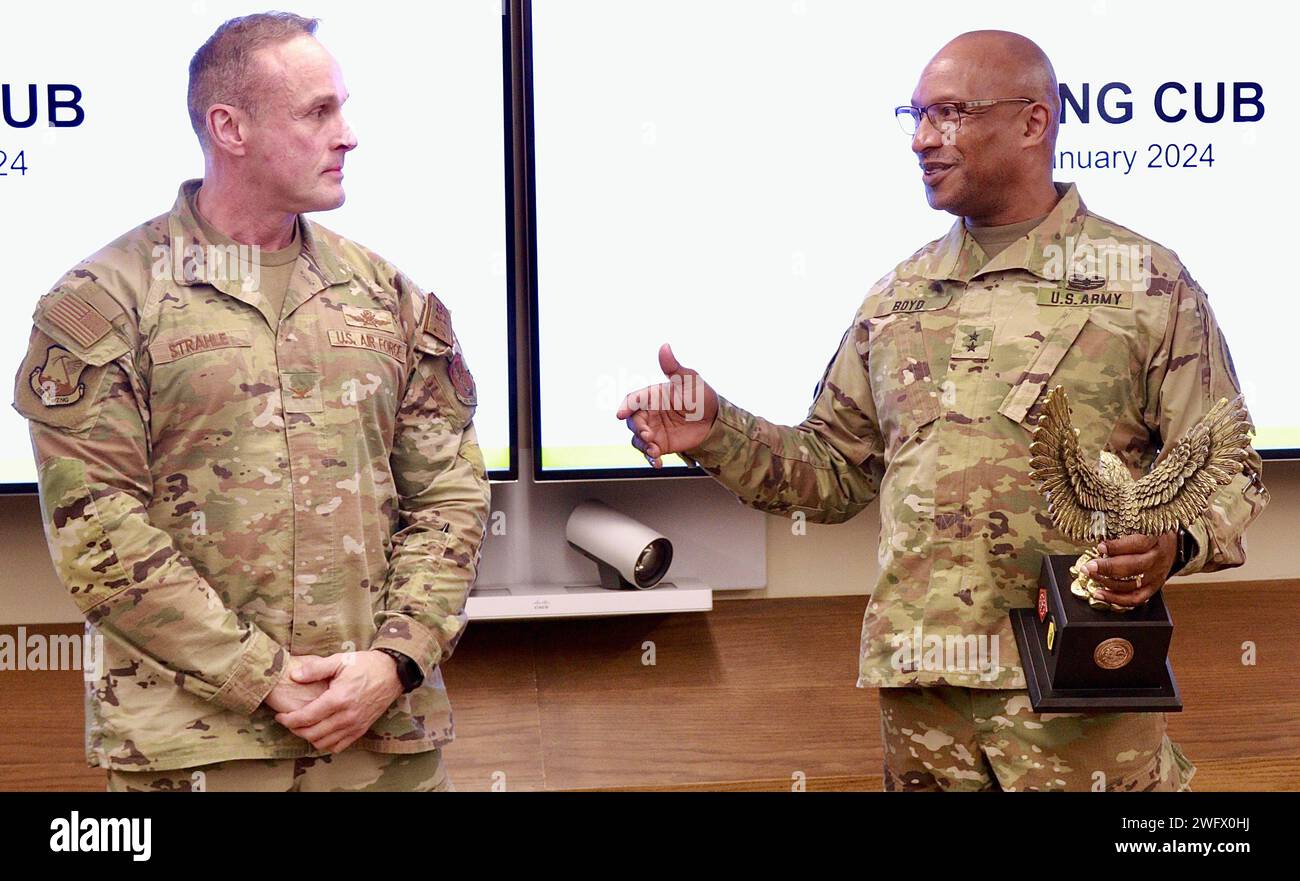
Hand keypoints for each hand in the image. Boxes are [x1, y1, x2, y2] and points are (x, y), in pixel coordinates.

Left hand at [273, 651, 403, 753]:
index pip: (307, 717)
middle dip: (296, 730)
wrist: (393, 673)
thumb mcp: (340, 660)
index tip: (280, 716)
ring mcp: (355, 725)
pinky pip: (339, 746)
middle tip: (289, 721)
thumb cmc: (366, 665)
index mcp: (339, 698)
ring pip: (324, 743)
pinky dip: (326, 743)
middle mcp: (347, 716)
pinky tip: (321, 732)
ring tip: (303, 727)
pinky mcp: (362, 729)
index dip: (289, 720)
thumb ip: (315, 668)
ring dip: (309, 737)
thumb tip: (294, 676)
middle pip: (312, 733)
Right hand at [615, 343, 717, 467]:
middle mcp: (649, 412)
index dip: (626, 406)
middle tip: (648, 436)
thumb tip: (664, 346)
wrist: (715, 420)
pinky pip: (648, 452)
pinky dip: (650, 459)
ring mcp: (653, 429)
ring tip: (654, 451)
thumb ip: (673, 367)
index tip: (621, 414)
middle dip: (637, 429)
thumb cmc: (701, 396)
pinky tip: (657, 463)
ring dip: (642, 446)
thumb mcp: (689, 380)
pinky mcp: (660, 444)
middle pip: (632, 421)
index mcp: (652, 396)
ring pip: (637, 438)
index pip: (633, 400)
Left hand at [1084, 531, 1177, 607]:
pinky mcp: (1154, 587)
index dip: (1118, 547)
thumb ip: (1122, 528)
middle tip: (1089, 566)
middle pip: (1134, 567)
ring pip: (1132, 585)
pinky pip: (1136, 598)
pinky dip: (1117, 599)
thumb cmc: (1151, 532)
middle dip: (1108, 568)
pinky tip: (1101, 594)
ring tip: (1092, 576)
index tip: (1100, 547)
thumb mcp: (1141, 523)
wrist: (1172, 544)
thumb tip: (1098, 531)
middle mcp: (1157, 559)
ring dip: (1108, 583)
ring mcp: (1156, 575)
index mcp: (1155, 539)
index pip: (1138, 544)